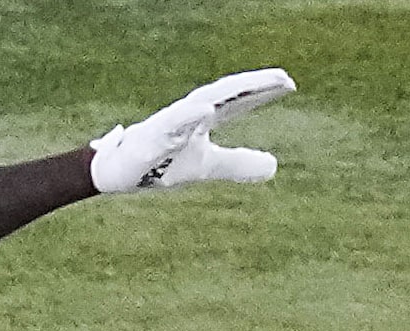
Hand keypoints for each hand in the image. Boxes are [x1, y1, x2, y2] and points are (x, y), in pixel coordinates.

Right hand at [91, 69, 294, 192]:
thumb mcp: (207, 166)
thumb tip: (274, 166)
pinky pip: (172, 125)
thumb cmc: (162, 164)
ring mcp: (170, 124)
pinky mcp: (152, 138)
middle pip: (226, 94)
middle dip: (253, 85)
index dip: (263, 92)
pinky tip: (207, 108)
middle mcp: (189, 114)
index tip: (289, 84)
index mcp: (203, 118)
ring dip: (228, 93)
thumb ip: (238, 163)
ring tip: (254, 85)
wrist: (119, 173)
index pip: (238, 102)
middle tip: (283, 78)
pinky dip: (190, 115)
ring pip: (202, 102)